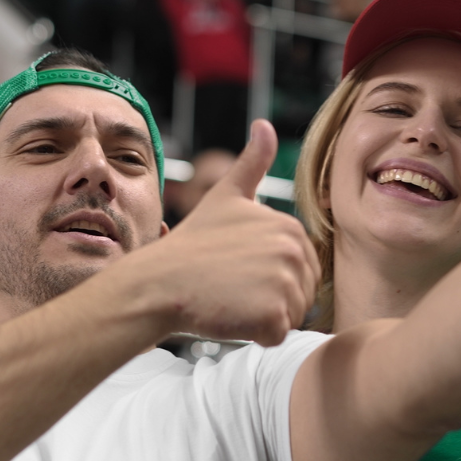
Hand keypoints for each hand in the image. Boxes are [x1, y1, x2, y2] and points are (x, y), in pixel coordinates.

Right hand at [125, 120, 319, 345]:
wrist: (159, 284)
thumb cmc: (190, 245)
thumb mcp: (225, 196)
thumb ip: (253, 163)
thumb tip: (266, 125)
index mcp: (289, 226)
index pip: (300, 268)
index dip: (269, 276)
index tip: (237, 268)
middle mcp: (294, 251)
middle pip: (302, 293)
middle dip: (271, 298)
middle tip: (233, 287)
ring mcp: (285, 282)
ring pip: (292, 315)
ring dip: (264, 317)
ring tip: (232, 300)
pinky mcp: (273, 314)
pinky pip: (278, 335)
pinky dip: (257, 335)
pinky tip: (231, 316)